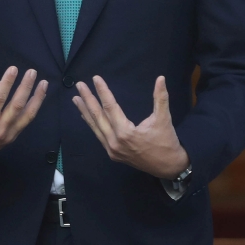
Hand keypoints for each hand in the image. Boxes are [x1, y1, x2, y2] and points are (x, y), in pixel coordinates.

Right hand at [0, 66, 47, 168]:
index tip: (13, 69)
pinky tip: (39, 97)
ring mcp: (8, 134)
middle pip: (17, 106)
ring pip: (27, 115)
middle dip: (26, 87)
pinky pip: (26, 121)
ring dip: (37, 98)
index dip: (7, 83)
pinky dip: (34, 109)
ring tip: (44, 84)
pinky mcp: (13, 137)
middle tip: (32, 72)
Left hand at [73, 75, 188, 178]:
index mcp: (126, 133)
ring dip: (85, 111)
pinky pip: (99, 136)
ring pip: (95, 127)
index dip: (102, 92)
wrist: (168, 167)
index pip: (110, 107)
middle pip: (98, 116)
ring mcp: (112, 149)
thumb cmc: (166, 142)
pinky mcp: (112, 154)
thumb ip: (160, 98)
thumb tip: (161, 78)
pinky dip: (91, 124)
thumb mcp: (164, 119)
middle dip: (88, 99)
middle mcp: (115, 142)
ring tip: (76, 99)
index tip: (95, 79)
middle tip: (79, 85)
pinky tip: (85, 115)